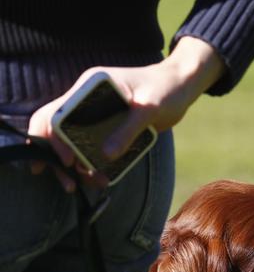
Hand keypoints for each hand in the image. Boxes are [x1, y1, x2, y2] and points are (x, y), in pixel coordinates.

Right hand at [28, 37, 225, 191]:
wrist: (182, 87)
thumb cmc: (166, 89)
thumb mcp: (148, 109)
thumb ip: (128, 130)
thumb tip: (106, 156)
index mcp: (90, 86)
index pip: (56, 113)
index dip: (54, 138)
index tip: (68, 161)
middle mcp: (87, 100)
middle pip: (57, 130)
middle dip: (57, 158)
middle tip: (68, 184)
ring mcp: (96, 114)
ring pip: (73, 142)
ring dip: (77, 165)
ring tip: (90, 183)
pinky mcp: (108, 128)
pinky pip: (92, 147)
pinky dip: (94, 163)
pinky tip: (102, 178)